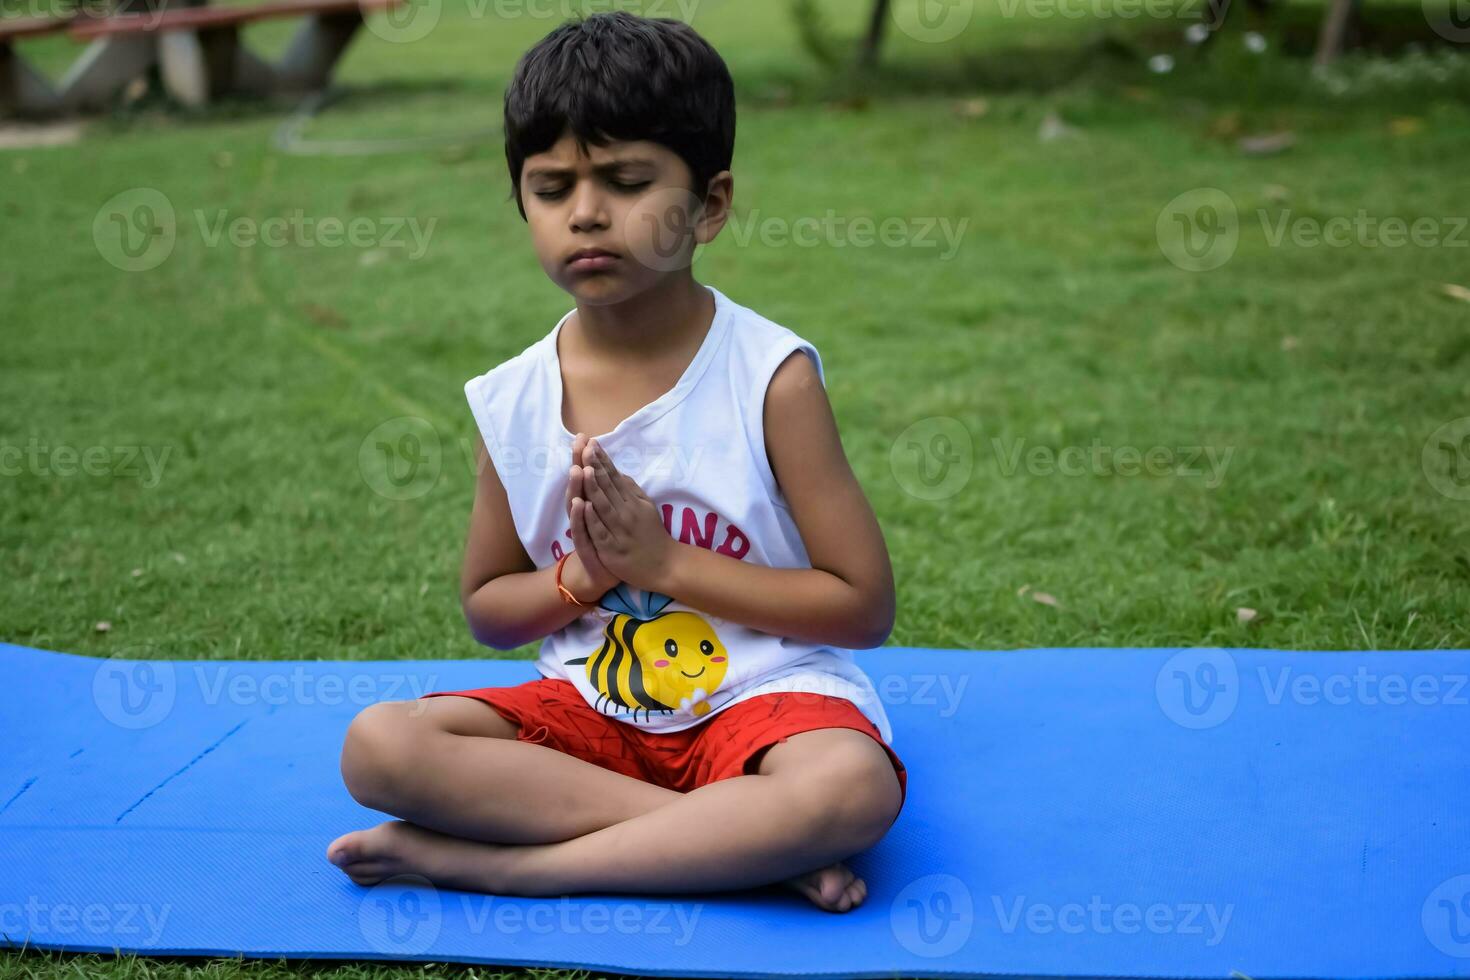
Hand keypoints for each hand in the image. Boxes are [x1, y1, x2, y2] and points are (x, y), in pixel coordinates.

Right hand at [565, 432, 619, 598]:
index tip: (584, 436)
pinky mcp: (586, 545)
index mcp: (590, 503)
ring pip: (576, 505)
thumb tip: (606, 468)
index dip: (584, 457)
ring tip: (577, 469)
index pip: (586, 475)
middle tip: (577, 444)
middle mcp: (582, 513)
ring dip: (576, 487)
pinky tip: (580, 503)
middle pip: (578, 484)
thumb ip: (608, 491)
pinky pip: (581, 529)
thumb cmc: (608, 540)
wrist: (601, 573)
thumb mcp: (610, 513)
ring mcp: (582, 528)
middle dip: (578, 464)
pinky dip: (579, 517)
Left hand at [579, 436, 676, 593]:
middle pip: (608, 487)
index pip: (615, 477)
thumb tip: (619, 473)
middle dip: (595, 466)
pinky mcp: (611, 548)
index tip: (592, 444)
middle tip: (585, 447)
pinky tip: (582, 505)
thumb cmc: (652, 535)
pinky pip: (599, 531)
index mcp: (633, 501)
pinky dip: (590, 518)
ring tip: (583, 469)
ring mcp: (619, 530)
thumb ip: (632, 490)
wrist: (664, 566)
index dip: (603, 461)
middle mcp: (626, 512)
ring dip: (592, 487)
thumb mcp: (647, 508)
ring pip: (603, 505)